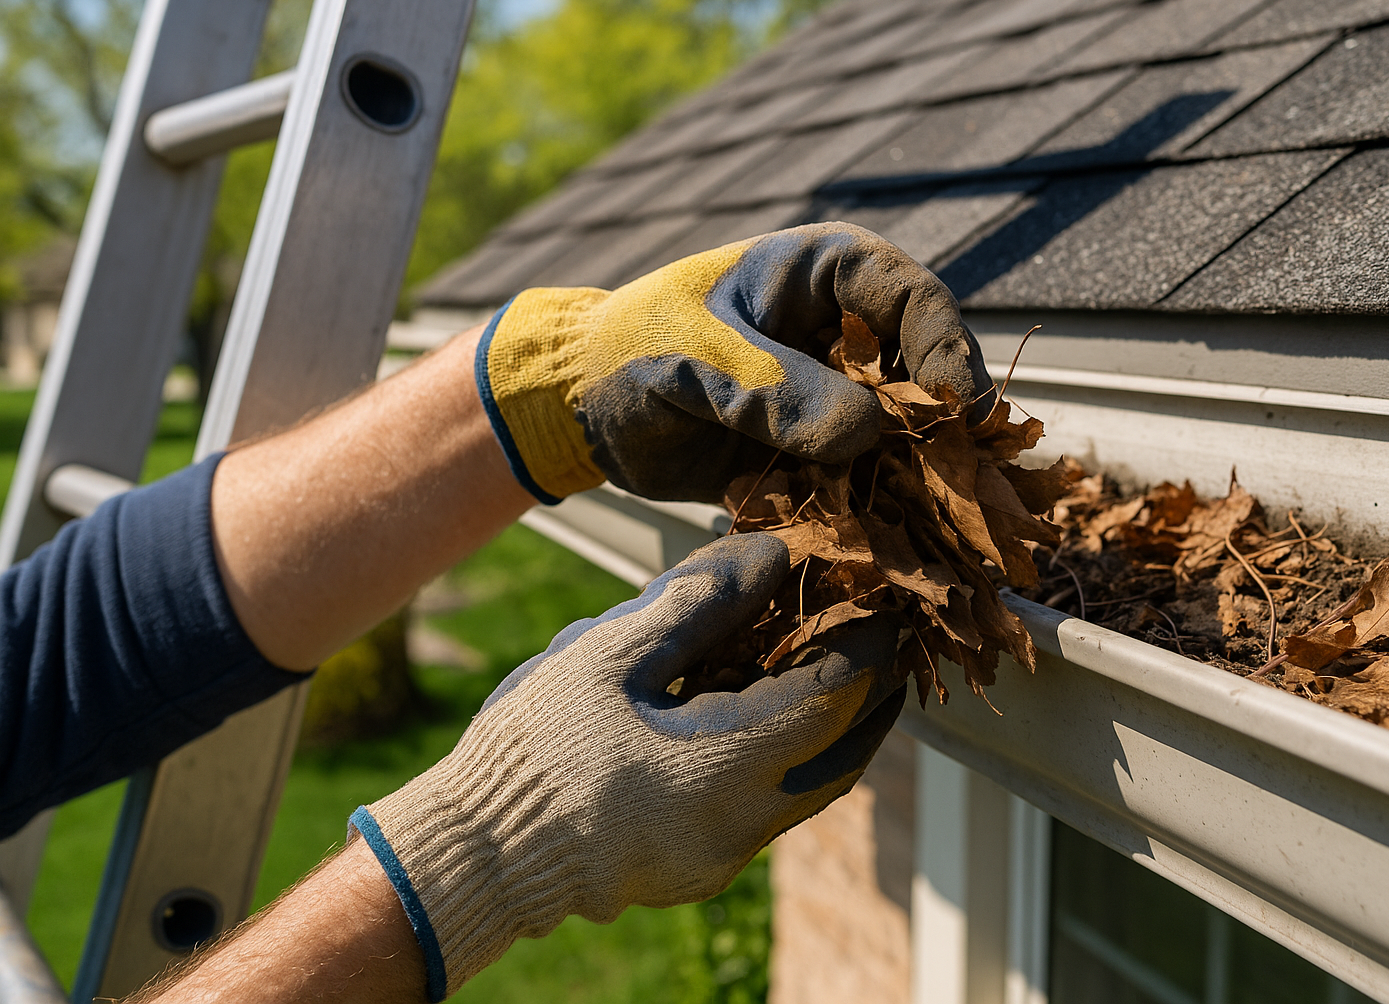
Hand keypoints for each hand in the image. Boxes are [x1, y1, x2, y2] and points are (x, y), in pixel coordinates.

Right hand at [350, 533, 906, 1000]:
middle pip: (847, 751)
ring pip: (814, 785)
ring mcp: (725, 857)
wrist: (475, 856)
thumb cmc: (531, 750)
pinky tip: (755, 710)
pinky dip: (784, 754)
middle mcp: (742, 825)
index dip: (867, 642)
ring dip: (829, 725)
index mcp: (725, 768)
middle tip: (874, 631)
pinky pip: (772, 807)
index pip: (837, 697)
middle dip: (869, 689)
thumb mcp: (607, 655)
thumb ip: (698, 604)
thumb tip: (772, 559)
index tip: (875, 597)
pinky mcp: (701, 869)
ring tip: (816, 661)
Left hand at [476, 221, 992, 501]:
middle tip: (954, 485)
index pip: (915, 300)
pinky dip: (879, 508)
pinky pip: (872, 478)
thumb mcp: (695, 359)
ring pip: (910, 433)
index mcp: (826, 274)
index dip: (948, 353)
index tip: (955, 416)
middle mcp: (848, 331)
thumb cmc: (633, 351)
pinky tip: (883, 540)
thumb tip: (868, 434)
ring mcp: (840, 395)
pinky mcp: (824, 451)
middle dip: (945, 428)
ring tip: (927, 522)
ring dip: (920, 477)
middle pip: (931, 372)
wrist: (586, 408)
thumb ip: (774, 389)